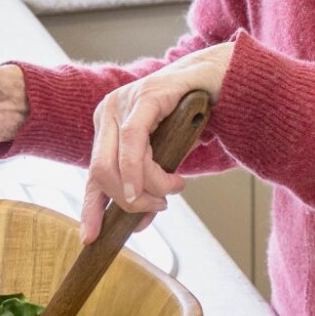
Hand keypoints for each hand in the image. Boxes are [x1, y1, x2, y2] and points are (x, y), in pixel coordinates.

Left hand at [82, 43, 231, 243]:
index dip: (91, 209)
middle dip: (128, 201)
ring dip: (147, 188)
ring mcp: (125, 101)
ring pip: (116, 162)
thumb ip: (149, 184)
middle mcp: (109, 112)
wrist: (223, 77)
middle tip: (159, 208)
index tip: (91, 238)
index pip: (92, 175)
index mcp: (108, 126)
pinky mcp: (146, 95)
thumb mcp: (167, 155)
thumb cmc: (196, 116)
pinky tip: (166, 183)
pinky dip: (144, 170)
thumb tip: (138, 224)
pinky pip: (134, 142)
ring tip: (174, 189)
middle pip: (100, 172)